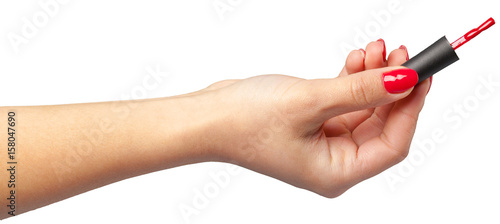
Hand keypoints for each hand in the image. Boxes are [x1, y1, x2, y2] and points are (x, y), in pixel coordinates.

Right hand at [202, 40, 430, 196]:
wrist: (207, 116)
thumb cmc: (245, 122)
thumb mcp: (311, 102)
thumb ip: (361, 91)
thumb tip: (404, 80)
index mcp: (336, 172)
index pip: (392, 144)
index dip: (410, 108)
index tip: (421, 75)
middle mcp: (333, 161)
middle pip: (382, 125)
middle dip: (393, 88)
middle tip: (402, 55)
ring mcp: (323, 141)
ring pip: (365, 109)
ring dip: (373, 78)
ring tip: (376, 49)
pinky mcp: (314, 122)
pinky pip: (346, 101)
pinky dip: (354, 79)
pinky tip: (357, 58)